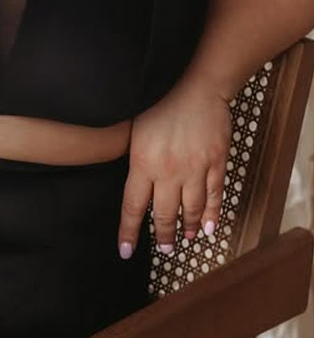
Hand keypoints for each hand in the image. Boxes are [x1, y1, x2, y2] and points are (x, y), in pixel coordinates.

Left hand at [118, 75, 231, 257]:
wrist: (196, 86)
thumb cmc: (158, 102)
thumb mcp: (133, 129)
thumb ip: (129, 155)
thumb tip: (121, 176)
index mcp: (143, 163)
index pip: (133, 207)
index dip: (129, 232)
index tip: (127, 251)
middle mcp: (168, 171)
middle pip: (164, 214)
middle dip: (163, 235)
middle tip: (165, 249)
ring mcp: (195, 169)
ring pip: (191, 209)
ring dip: (188, 227)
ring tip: (185, 240)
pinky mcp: (215, 163)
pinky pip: (214, 195)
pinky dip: (212, 214)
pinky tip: (209, 227)